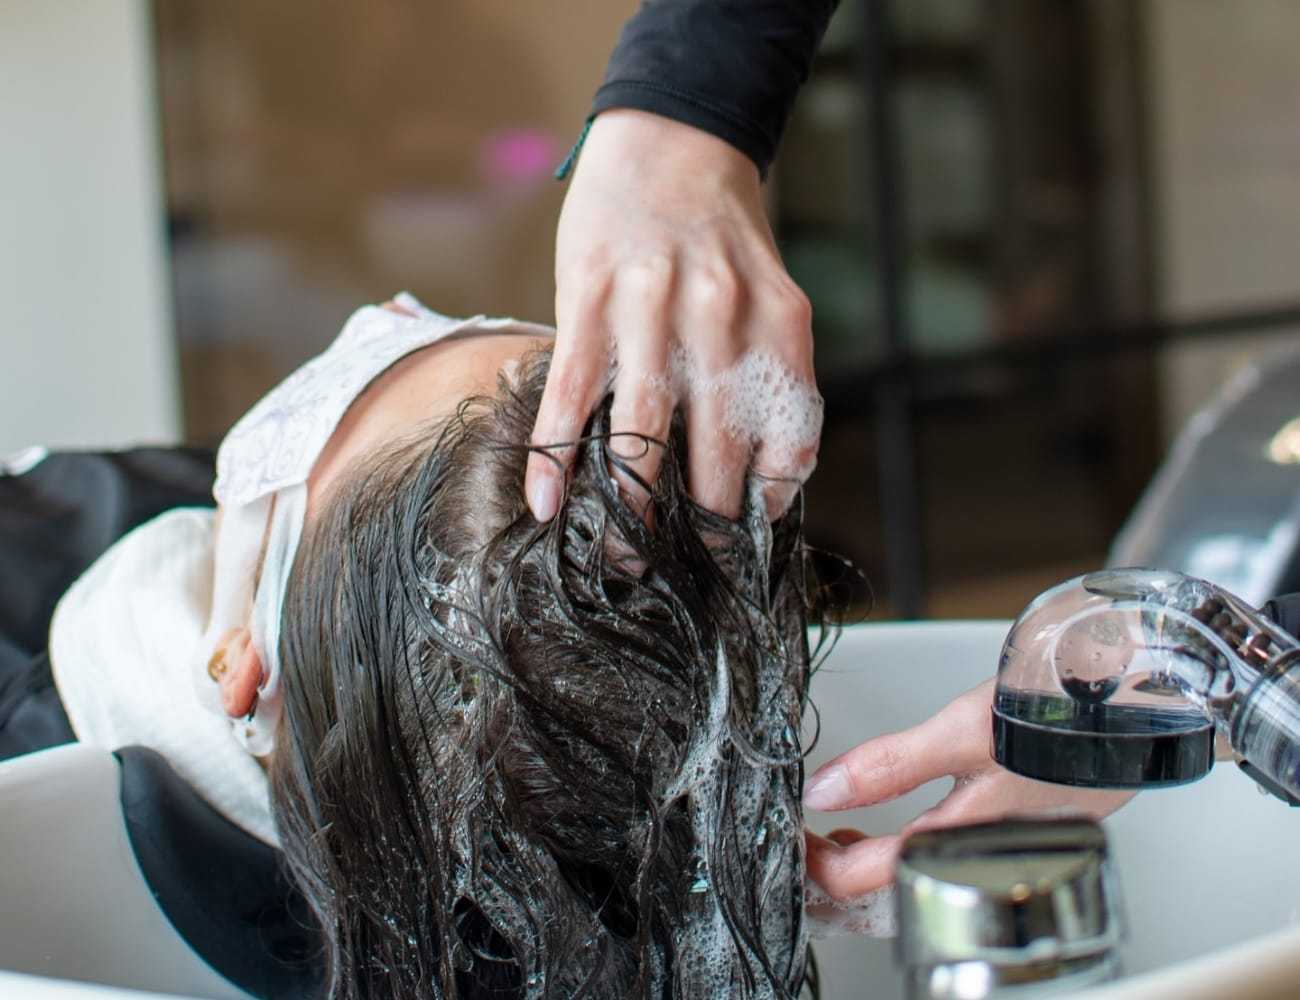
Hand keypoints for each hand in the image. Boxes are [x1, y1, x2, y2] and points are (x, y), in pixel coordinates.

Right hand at [527, 109, 820, 523]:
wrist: (672, 141)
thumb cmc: (721, 236)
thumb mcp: (772, 298)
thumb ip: (767, 372)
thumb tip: (754, 473)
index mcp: (780, 325)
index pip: (790, 442)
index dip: (772, 501)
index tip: (748, 528)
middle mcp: (723, 320)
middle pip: (717, 456)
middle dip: (702, 529)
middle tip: (683, 565)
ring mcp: (652, 310)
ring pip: (640, 438)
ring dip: (629, 512)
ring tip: (623, 556)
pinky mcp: (589, 299)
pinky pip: (572, 398)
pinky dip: (557, 459)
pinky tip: (548, 503)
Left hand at [803, 679, 1134, 901]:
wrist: (1145, 706)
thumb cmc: (1066, 717)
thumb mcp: (961, 732)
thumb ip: (890, 764)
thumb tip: (824, 789)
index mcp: (963, 840)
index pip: (864, 881)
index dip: (816, 866)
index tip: (791, 838)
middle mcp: (982, 854)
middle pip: (889, 895)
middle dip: (837, 876)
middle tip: (804, 843)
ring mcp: (1000, 845)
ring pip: (916, 879)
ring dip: (869, 865)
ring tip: (836, 838)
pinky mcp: (1015, 829)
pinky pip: (944, 858)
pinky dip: (904, 850)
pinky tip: (895, 822)